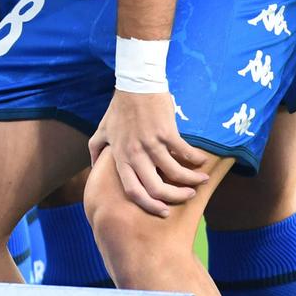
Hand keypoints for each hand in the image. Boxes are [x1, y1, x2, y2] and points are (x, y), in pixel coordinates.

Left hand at [90, 89, 212, 216]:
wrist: (135, 84)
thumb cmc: (119, 108)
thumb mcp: (102, 129)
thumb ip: (96, 149)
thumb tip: (93, 167)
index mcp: (120, 157)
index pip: (132, 191)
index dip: (148, 205)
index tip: (163, 210)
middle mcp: (135, 154)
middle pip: (156, 188)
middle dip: (175, 197)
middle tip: (187, 195)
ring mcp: (151, 144)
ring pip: (174, 173)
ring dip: (191, 180)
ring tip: (202, 180)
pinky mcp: (167, 132)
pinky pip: (185, 153)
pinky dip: (196, 161)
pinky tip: (202, 162)